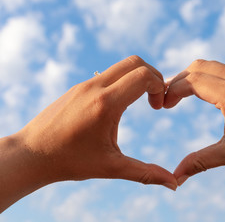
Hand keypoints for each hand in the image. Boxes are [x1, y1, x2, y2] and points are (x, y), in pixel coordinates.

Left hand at [19, 55, 176, 188]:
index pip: (144, 76)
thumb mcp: (111, 167)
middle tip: (155, 100)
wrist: (31, 155)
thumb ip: (145, 173)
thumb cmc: (70, 162)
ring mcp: (84, 84)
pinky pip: (106, 74)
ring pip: (120, 66)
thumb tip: (173, 184)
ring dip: (136, 78)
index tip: (158, 107)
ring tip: (139, 101)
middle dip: (153, 76)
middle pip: (134, 62)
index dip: (160, 87)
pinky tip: (118, 105)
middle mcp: (95, 87)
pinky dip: (121, 82)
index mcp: (106, 104)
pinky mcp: (78, 87)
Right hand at [164, 59, 224, 184]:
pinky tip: (203, 93)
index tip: (162, 105)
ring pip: (211, 66)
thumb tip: (175, 177)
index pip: (193, 81)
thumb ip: (200, 161)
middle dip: (179, 80)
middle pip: (199, 67)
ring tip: (180, 95)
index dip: (173, 90)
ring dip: (193, 77)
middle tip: (166, 99)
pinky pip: (224, 70)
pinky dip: (207, 77)